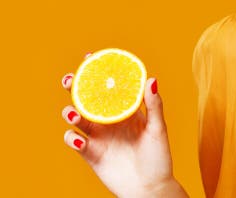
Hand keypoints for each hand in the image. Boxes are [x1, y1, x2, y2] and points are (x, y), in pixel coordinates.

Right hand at [61, 54, 184, 197]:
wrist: (150, 188)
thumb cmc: (158, 157)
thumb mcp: (158, 129)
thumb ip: (154, 106)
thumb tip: (151, 79)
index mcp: (126, 110)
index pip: (110, 87)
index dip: (98, 72)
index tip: (90, 57)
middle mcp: (109, 121)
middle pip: (87, 99)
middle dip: (75, 87)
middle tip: (71, 80)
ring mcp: (98, 137)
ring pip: (77, 119)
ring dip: (70, 113)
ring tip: (74, 113)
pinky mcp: (90, 154)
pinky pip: (75, 143)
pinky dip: (73, 139)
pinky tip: (81, 140)